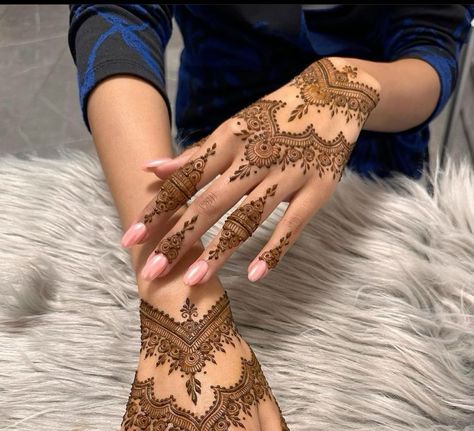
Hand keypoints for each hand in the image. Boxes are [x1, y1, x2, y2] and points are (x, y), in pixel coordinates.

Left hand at [121, 57, 379, 284]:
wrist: (334, 94)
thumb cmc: (274, 118)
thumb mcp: (233, 127)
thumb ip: (195, 154)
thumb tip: (151, 169)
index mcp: (230, 140)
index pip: (185, 180)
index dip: (156, 210)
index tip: (130, 238)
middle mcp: (255, 158)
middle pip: (210, 203)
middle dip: (179, 238)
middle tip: (153, 270)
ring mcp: (287, 174)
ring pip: (248, 218)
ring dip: (219, 251)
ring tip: (194, 280)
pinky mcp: (316, 190)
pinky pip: (292, 225)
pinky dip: (273, 250)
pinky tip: (253, 275)